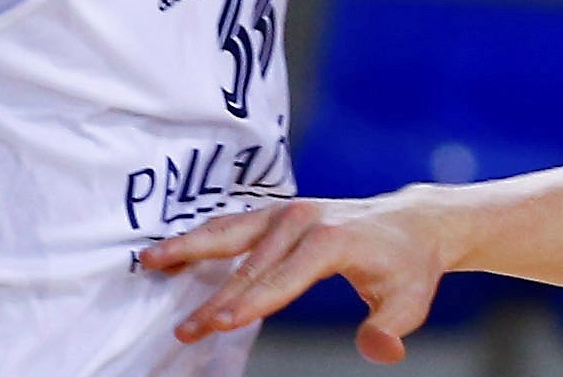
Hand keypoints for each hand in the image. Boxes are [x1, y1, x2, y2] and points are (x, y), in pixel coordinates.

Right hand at [150, 188, 460, 363]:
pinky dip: (200, 236)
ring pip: (231, 231)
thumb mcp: (410, 301)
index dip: (250, 302)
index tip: (218, 323)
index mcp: (333, 240)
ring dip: (190, 248)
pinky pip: (233, 224)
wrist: (413, 222)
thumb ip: (390, 328)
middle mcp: (305, 219)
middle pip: (251, 263)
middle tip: (184, 331)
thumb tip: (378, 350)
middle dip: (215, 298)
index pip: (283, 277)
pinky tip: (170, 251)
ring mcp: (288, 212)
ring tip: (150, 261)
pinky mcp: (278, 212)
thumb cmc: (408, 266)